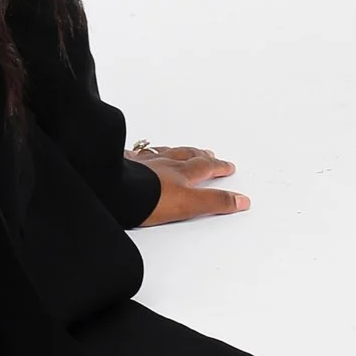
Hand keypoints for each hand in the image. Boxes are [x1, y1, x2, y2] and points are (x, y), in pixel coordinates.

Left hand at [130, 145, 250, 226]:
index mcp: (181, 173)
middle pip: (186, 156)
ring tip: (181, 150)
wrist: (114, 191)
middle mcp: (164, 163)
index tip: (228, 166)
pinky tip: (139, 153)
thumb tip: (241, 200)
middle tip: (209, 153)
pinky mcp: (124, 164)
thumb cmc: (148, 200)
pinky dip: (142, 154)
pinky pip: (136, 154)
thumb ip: (214, 202)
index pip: (205, 168)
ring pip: (163, 152)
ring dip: (175, 151)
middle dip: (200, 155)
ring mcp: (143, 162)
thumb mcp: (189, 205)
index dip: (218, 167)